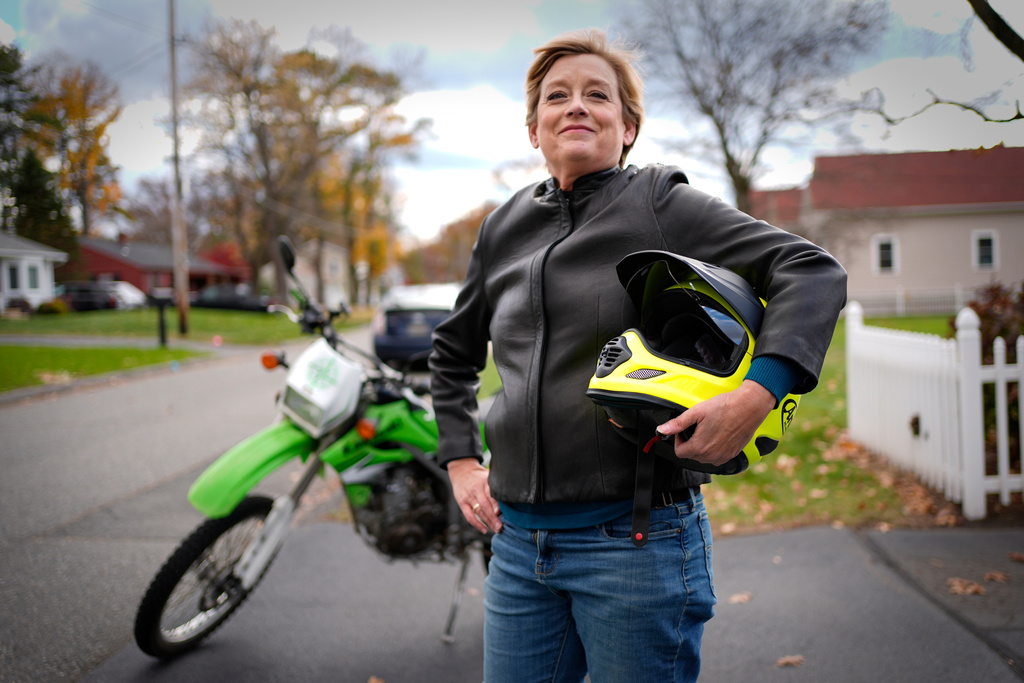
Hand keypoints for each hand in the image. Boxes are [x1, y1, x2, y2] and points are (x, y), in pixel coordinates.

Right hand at [447, 457, 501, 533]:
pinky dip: (477, 524)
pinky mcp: (462, 502)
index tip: (500, 512)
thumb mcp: (488, 476)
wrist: (461, 471)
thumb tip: (509, 499)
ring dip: (488, 522)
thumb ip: (496, 486)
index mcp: (484, 481)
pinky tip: (484, 530)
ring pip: (478, 511)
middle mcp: (476, 489)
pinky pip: (469, 516)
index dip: (495, 504)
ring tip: (496, 529)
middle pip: (485, 505)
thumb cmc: (479, 476)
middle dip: (493, 517)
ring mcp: (468, 496)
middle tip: (501, 526)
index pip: (491, 494)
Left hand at [656, 380, 775, 467]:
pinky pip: (717, 457)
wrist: (749, 407)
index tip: (683, 430)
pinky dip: (714, 449)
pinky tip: (718, 435)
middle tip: (696, 427)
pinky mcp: (732, 454)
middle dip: (690, 442)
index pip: (679, 452)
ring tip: (707, 430)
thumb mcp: (697, 412)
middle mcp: (711, 456)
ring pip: (704, 457)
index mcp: (700, 447)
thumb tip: (662, 430)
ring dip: (702, 447)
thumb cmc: (725, 407)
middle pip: (691, 455)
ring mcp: (723, 457)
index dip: (678, 440)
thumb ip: (678, 424)